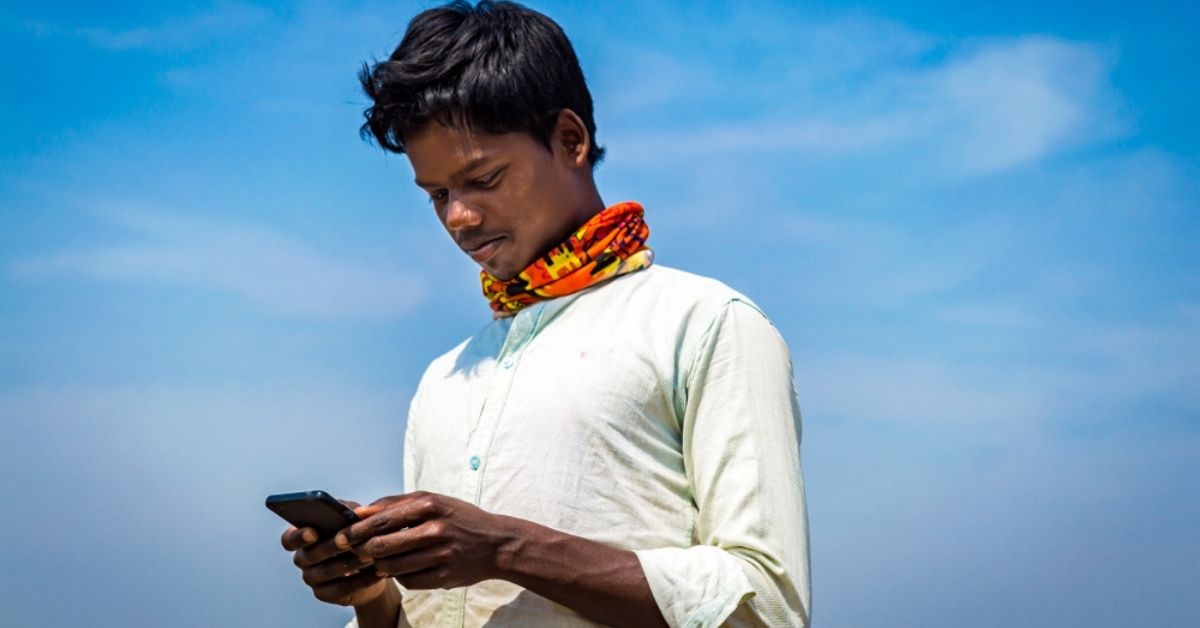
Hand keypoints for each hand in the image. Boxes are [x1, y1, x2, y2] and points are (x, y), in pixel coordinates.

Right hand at [281, 502, 388, 606]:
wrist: (371, 564)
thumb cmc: (356, 534)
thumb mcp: (353, 518)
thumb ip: (347, 512)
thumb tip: (350, 512)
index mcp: (302, 537)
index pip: (289, 539)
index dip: (298, 537)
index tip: (313, 533)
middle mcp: (302, 559)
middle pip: (310, 555)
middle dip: (333, 548)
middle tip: (352, 542)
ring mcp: (311, 578)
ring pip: (328, 572)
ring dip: (351, 563)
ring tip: (370, 556)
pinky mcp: (325, 594)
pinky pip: (341, 589)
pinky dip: (361, 581)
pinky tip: (376, 573)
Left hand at [335, 491, 514, 589]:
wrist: (496, 543)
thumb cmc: (458, 518)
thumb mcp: (433, 500)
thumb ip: (397, 503)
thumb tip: (359, 512)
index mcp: (430, 505)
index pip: (382, 519)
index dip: (356, 530)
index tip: (340, 536)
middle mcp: (436, 529)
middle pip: (383, 544)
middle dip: (362, 550)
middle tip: (354, 552)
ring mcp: (441, 554)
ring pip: (392, 566)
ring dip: (379, 566)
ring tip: (378, 562)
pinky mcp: (445, 576)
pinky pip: (409, 581)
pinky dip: (399, 577)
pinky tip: (401, 570)